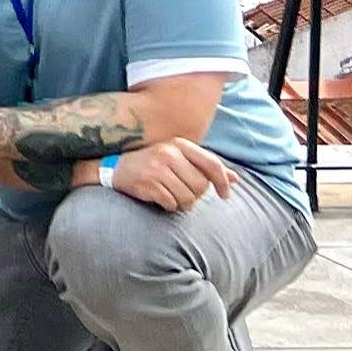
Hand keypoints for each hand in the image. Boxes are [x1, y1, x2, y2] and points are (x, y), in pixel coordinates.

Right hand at [107, 137, 235, 211]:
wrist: (116, 167)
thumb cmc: (155, 164)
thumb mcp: (180, 159)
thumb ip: (207, 167)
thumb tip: (235, 179)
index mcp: (179, 144)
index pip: (212, 164)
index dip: (223, 183)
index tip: (225, 196)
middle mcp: (168, 153)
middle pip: (201, 186)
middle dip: (196, 194)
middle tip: (183, 192)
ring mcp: (156, 168)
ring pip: (188, 198)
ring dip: (183, 203)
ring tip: (172, 196)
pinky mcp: (147, 184)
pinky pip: (171, 204)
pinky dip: (169, 206)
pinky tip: (160, 198)